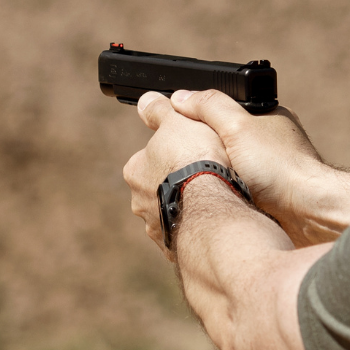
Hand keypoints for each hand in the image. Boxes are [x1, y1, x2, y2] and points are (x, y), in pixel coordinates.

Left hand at [122, 91, 229, 255]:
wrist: (212, 205)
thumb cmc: (194, 160)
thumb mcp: (177, 122)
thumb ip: (159, 111)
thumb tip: (146, 100)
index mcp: (134, 171)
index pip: (149, 158)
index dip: (172, 152)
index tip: (191, 151)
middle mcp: (139, 202)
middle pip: (159, 187)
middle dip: (178, 183)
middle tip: (205, 175)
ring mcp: (156, 228)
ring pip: (173, 213)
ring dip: (188, 207)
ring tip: (214, 199)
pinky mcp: (175, 248)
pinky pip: (187, 234)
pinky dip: (197, 228)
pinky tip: (213, 220)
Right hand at [167, 90, 328, 245]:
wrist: (307, 213)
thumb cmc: (279, 167)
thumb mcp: (237, 127)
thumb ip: (209, 107)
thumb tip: (180, 97)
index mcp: (264, 116)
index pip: (220, 110)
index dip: (195, 118)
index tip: (174, 129)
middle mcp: (268, 140)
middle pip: (220, 139)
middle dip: (201, 150)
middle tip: (184, 161)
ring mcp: (268, 168)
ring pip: (226, 166)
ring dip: (213, 174)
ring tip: (197, 182)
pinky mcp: (267, 193)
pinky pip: (235, 188)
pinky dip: (225, 191)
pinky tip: (217, 197)